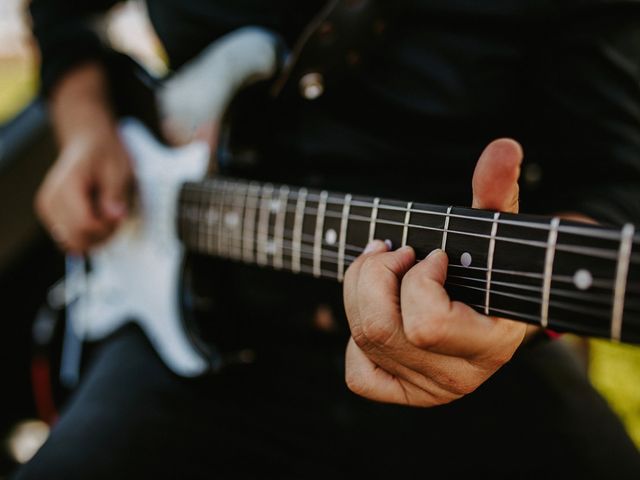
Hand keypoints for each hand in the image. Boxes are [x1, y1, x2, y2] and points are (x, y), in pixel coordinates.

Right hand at [35, 63, 132, 252]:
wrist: (87, 143)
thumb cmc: (104, 154)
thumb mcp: (119, 169)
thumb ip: (115, 194)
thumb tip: (114, 216)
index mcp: (67, 184)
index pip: (84, 224)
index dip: (107, 227)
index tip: (120, 215)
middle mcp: (50, 199)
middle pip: (76, 238)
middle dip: (102, 235)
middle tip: (116, 217)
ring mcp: (46, 209)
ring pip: (72, 243)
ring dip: (95, 237)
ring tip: (107, 216)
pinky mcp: (49, 216)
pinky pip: (69, 239)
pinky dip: (86, 235)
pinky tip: (96, 219)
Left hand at [343, 139, 527, 406]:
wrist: (490, 309)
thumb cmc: (487, 266)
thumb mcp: (493, 230)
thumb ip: (497, 192)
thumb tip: (503, 147)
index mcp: (491, 343)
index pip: (428, 325)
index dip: (418, 280)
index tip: (433, 255)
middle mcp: (460, 377)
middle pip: (381, 329)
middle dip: (375, 275)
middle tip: (393, 250)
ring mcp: (429, 390)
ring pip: (364, 339)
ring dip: (360, 288)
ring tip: (380, 263)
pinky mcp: (403, 393)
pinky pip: (358, 376)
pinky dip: (356, 339)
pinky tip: (381, 312)